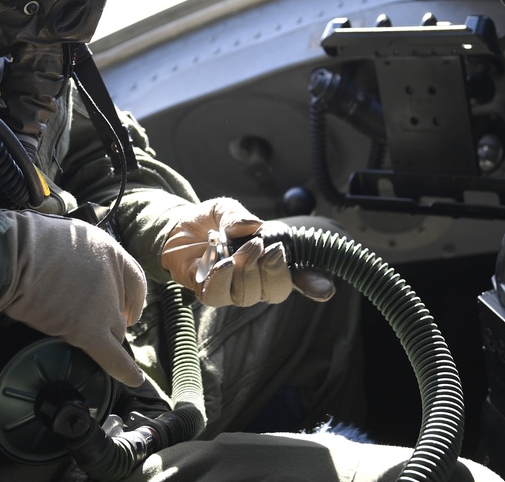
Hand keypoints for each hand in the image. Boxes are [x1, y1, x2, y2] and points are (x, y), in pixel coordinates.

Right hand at [0, 211, 146, 385]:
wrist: (16, 253)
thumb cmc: (29, 241)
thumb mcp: (66, 235)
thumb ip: (78, 256)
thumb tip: (71, 267)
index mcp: (110, 252)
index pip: (134, 281)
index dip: (131, 298)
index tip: (127, 308)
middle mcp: (113, 279)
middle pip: (120, 310)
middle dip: (110, 320)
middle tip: (92, 324)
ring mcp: (103, 306)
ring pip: (113, 333)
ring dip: (102, 337)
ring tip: (80, 338)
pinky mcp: (88, 330)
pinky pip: (112, 356)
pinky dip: (124, 370)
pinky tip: (133, 379)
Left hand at [161, 198, 334, 306]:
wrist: (180, 225)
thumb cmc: (214, 220)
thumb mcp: (228, 209)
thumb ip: (239, 217)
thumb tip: (253, 226)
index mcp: (271, 261)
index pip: (298, 278)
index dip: (313, 284)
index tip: (324, 289)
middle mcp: (256, 280)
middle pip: (274, 291)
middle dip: (272, 270)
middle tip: (260, 245)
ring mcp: (232, 289)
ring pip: (246, 296)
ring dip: (245, 270)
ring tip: (236, 249)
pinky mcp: (207, 290)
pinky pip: (217, 296)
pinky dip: (221, 280)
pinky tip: (221, 264)